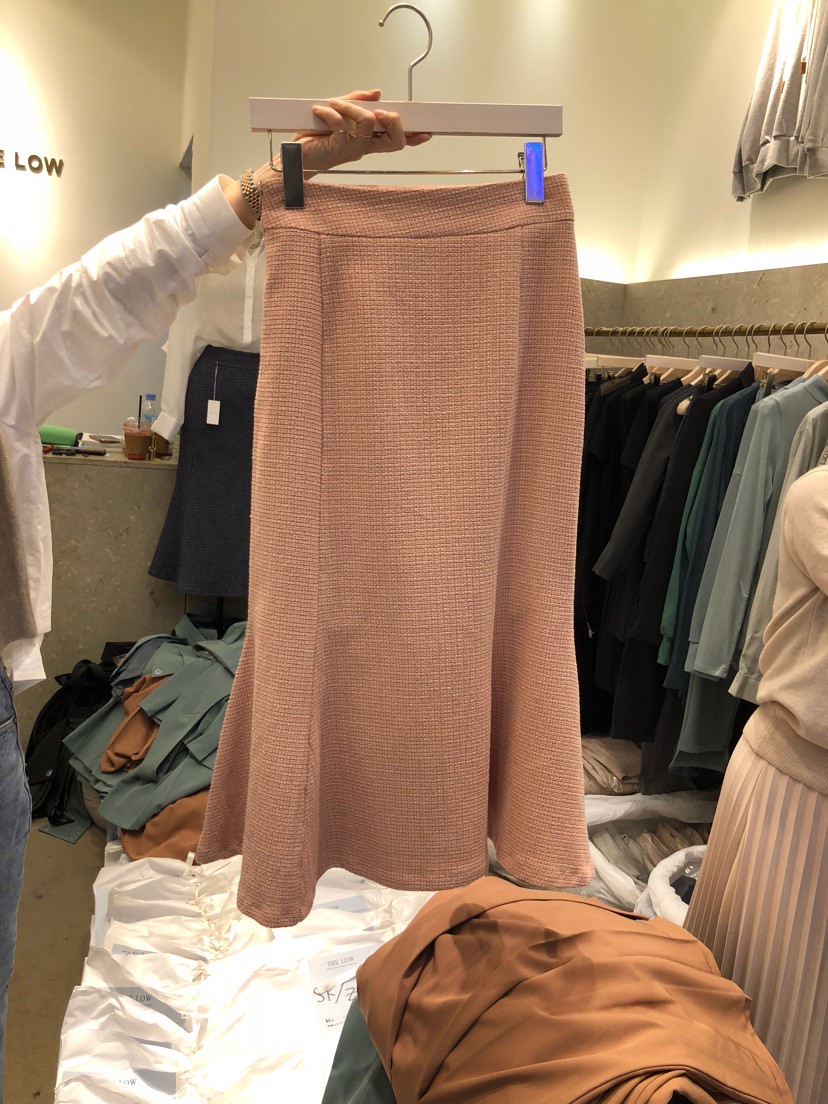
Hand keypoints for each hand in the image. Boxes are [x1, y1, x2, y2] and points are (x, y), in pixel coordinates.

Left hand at [296, 89, 430, 170]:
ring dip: (353, 108)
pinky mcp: (338, 148)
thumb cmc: (315, 135)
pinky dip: (330, 112)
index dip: (413, 136)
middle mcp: (364, 147)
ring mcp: (353, 149)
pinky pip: (342, 125)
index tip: (427, 132)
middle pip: (395, 141)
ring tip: (334, 104)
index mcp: (368, 140)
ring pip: (368, 124)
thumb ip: (356, 101)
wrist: (293, 154)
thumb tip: (377, 93)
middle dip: (394, 121)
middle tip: (380, 111)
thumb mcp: (337, 111)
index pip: (396, 139)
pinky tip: (319, 110)